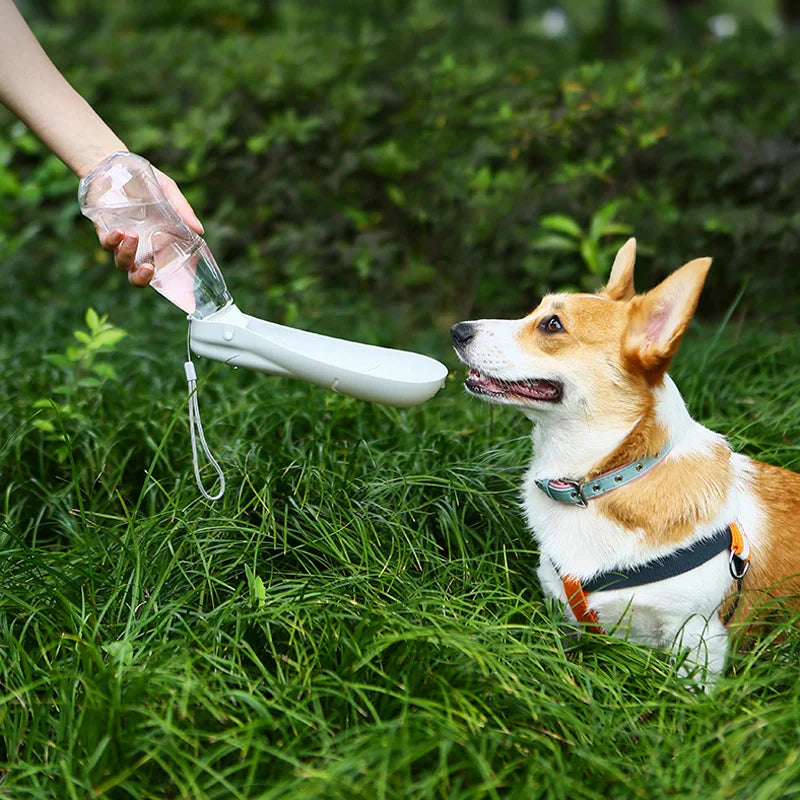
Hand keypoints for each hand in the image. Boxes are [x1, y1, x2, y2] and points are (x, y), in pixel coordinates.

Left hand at [96, 167, 204, 287]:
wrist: (112, 165)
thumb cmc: (143, 181)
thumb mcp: (168, 191)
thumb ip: (183, 210)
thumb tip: (200, 230)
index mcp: (158, 244)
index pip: (165, 271)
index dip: (174, 286)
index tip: (185, 296)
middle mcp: (140, 248)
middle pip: (139, 277)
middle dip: (142, 279)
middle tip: (148, 269)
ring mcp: (121, 242)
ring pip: (122, 263)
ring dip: (127, 254)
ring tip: (132, 236)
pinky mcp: (104, 232)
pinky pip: (106, 245)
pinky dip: (112, 242)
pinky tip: (119, 232)